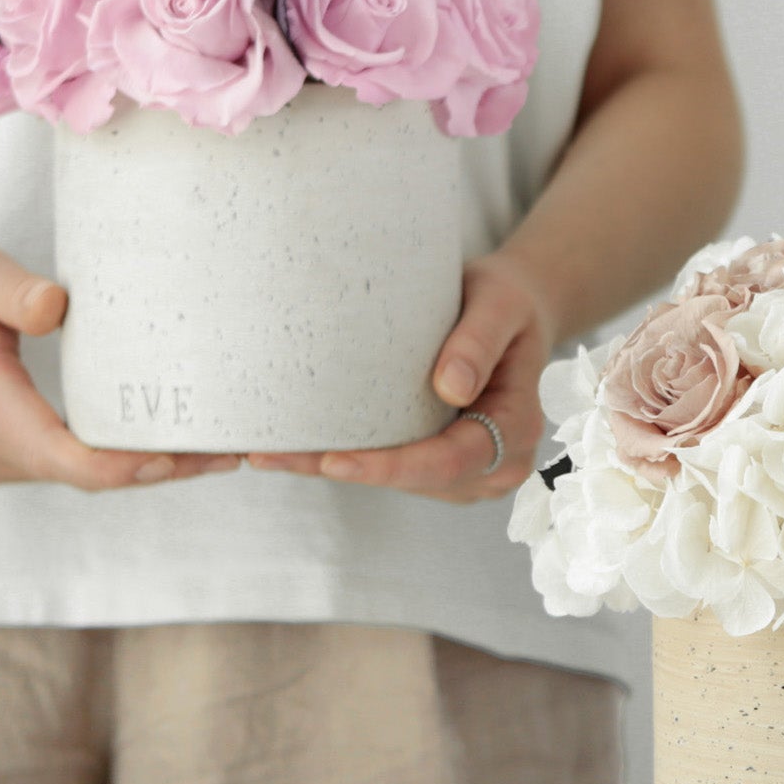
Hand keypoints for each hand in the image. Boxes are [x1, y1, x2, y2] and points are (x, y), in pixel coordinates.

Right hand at [0, 241, 238, 490]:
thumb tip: (58, 308)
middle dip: (160, 468)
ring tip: (212, 448)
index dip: (129, 465)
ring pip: (80, 477)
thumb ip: (16, 291)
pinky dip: (115, 460)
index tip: (186, 454)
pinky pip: (66, 466)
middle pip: (87, 476)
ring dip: (143, 468)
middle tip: (229, 450)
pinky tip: (162, 442)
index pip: (67, 458)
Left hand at [248, 248, 554, 504]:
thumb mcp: (499, 304)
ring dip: (333, 469)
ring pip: (396, 481)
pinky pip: (391, 467)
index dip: (392, 467)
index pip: (450, 460)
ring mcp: (467, 470)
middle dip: (344, 471)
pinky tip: (292, 450)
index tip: (333, 462)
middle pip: (414, 480)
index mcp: (516, 429)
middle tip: (268, 455)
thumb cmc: (507, 302)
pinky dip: (344, 459)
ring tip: (267, 452)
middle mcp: (495, 463)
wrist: (514, 312)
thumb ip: (478, 342)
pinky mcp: (439, 465)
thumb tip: (449, 390)